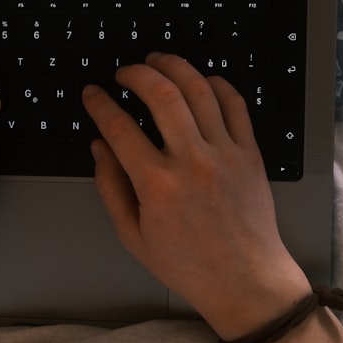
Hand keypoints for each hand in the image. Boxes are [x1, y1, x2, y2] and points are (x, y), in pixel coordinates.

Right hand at [82, 53, 309, 339]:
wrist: (246, 281)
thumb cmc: (187, 264)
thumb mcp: (133, 236)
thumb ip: (110, 187)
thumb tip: (99, 147)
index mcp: (157, 185)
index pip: (119, 127)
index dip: (100, 103)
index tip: (92, 93)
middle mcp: (192, 162)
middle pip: (161, 95)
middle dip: (136, 73)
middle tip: (123, 72)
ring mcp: (225, 154)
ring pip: (199, 90)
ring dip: (174, 67)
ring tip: (157, 61)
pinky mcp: (250, 154)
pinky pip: (235, 104)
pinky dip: (216, 84)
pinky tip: (200, 79)